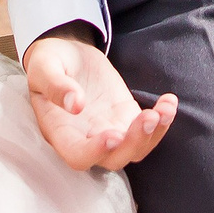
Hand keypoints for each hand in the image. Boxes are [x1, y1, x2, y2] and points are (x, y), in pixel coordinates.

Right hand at [23, 24, 177, 170]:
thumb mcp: (44, 66)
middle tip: (147, 118)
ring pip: (135, 148)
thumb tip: (75, 104)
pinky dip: (162, 119)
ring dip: (153, 133)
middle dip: (133, 144)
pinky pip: (147, 128)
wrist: (66, 53)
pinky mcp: (126, 116)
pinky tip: (169, 101)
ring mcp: (109, 129)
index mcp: (60, 132)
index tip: (113, 135)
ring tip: (165, 109)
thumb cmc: (48, 62)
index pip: (78, 155)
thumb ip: (55, 85)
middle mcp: (86, 138)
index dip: (96, 152)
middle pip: (113, 159)